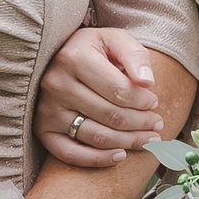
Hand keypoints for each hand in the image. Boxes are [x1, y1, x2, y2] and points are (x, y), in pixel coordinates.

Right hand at [37, 25, 166, 169]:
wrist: (56, 56)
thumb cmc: (93, 49)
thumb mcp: (114, 39)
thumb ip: (134, 56)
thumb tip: (147, 82)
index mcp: (74, 58)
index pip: (118, 90)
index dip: (142, 101)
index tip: (154, 103)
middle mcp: (57, 84)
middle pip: (110, 115)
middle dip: (140, 124)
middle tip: (156, 125)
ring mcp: (47, 109)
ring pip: (96, 136)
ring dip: (127, 142)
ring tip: (148, 140)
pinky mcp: (42, 129)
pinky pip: (70, 153)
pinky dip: (98, 159)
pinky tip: (120, 156)